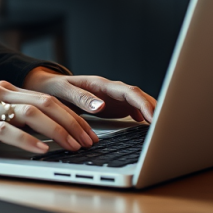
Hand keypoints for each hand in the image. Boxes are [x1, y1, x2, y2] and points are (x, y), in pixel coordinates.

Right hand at [0, 81, 99, 155]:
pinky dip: (27, 141)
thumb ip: (10, 117)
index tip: (91, 129)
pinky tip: (41, 151)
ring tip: (73, 146)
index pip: (47, 97)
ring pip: (30, 113)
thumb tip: (43, 134)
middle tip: (91, 140)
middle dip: (73, 121)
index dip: (72, 113)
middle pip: (45, 102)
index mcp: (3, 89)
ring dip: (57, 131)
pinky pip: (5, 130)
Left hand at [23, 67, 156, 122]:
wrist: (45, 86)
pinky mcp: (113, 107)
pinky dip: (143, 117)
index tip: (153, 117)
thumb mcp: (62, 91)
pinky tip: (149, 127)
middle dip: (155, 108)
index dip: (143, 104)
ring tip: (164, 128)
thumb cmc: (53, 88)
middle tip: (168, 126)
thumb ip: (81, 98)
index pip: (128, 92)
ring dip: (151, 113)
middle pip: (138, 97)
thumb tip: (101, 106)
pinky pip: (133, 110)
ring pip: (138, 103)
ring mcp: (113, 99)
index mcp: (100, 85)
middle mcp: (110, 90)